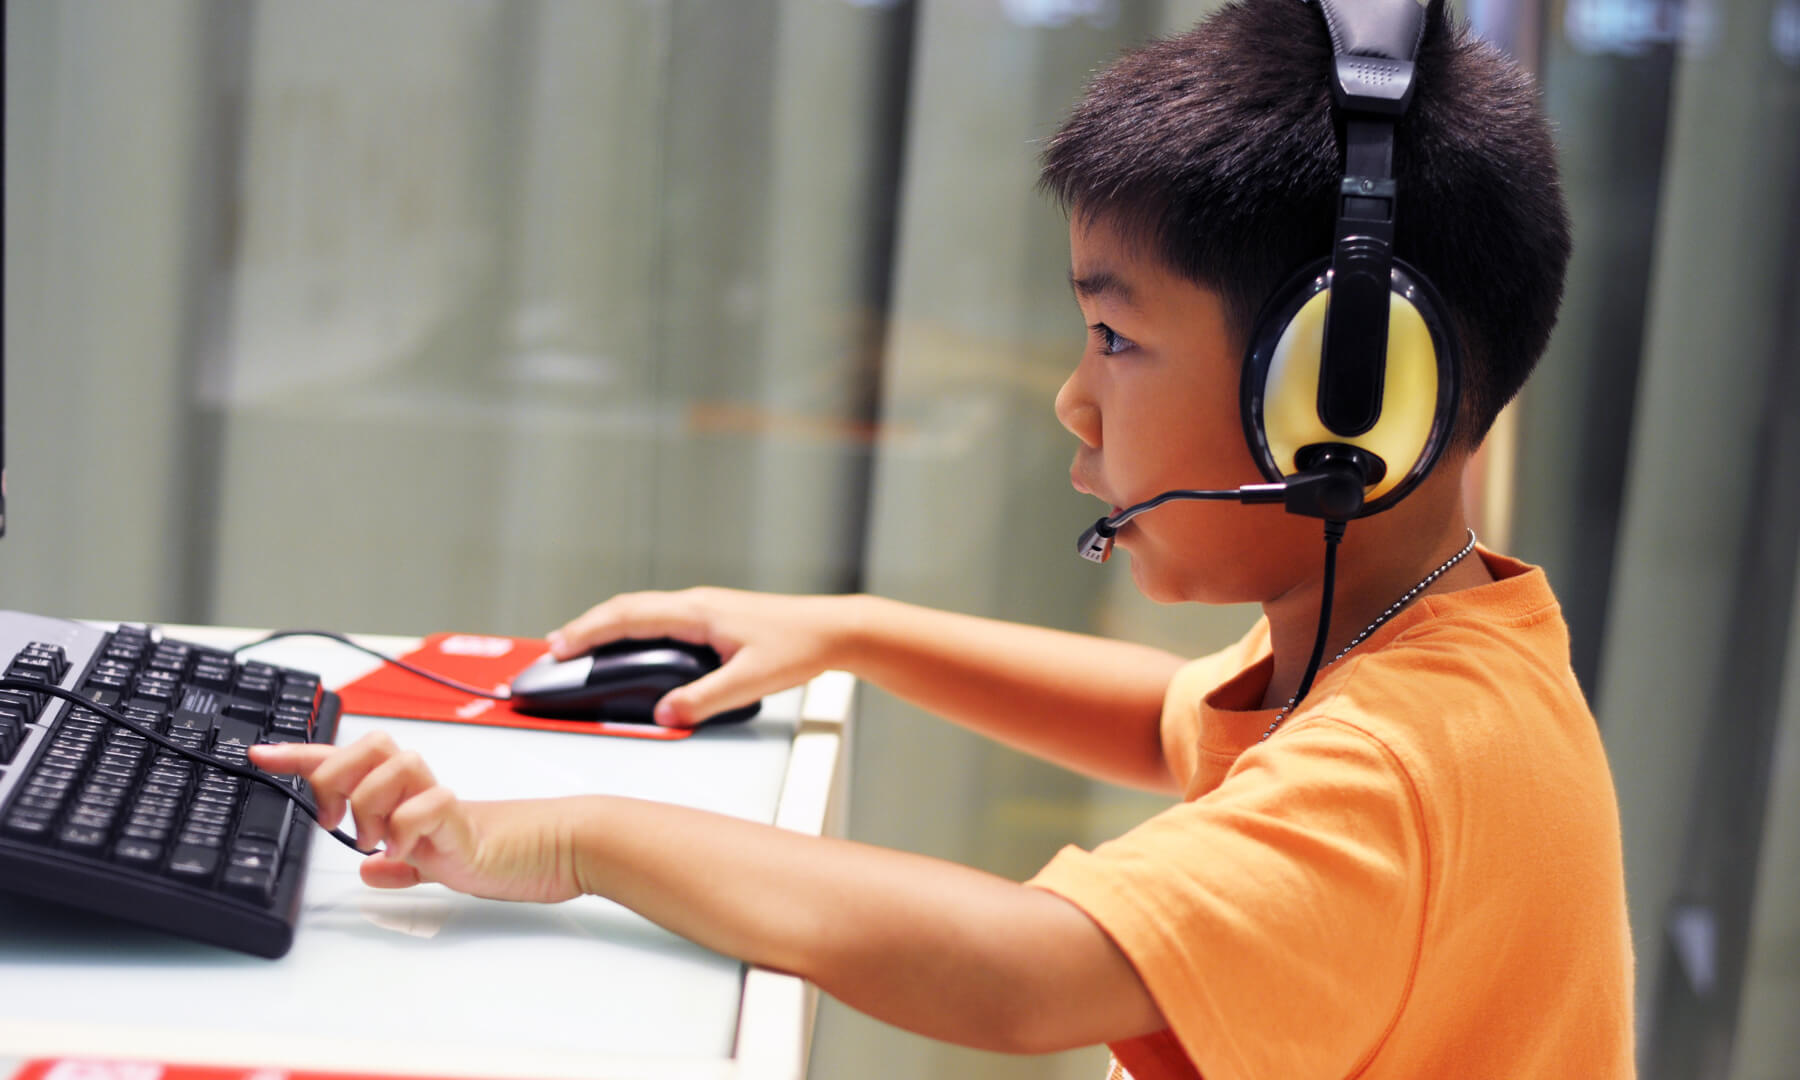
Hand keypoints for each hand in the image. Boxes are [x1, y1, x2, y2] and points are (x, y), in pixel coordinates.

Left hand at [248, 734, 580, 902]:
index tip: (260, 753)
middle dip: (334, 777)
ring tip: (381, 841)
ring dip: (371, 807)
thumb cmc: (509, 850)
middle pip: (367, 746)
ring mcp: (442, 801)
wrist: (563, 847)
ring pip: (391, 769)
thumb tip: (370, 870)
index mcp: (412, 794)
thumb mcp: (439, 864)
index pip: (349, 761)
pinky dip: (407, 832)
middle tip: (332, 817)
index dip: (301, 755)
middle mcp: (423, 788)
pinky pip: (425, 810)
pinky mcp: (464, 822)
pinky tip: (412, 853)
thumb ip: (406, 865)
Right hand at [549, 587, 856, 727]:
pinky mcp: (714, 618)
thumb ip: (704, 699)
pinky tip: (631, 646)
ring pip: (643, 610)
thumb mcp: (750, 680)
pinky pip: (660, 618)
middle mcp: (697, 604)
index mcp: (698, 613)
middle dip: (587, 627)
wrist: (834, 630)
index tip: (558, 647)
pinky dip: (633, 629)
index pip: (629, 616)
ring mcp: (705, 609)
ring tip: (581, 647)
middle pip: (627, 608)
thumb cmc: (799, 647)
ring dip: (608, 626)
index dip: (589, 631)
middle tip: (555, 649)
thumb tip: (663, 714)